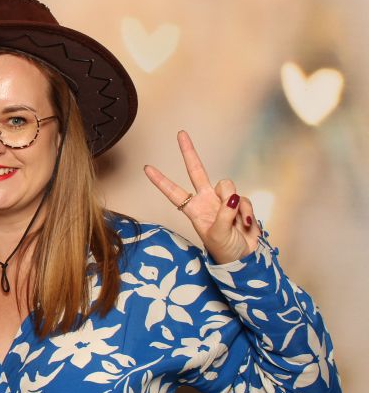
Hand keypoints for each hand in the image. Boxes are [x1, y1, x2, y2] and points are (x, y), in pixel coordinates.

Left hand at [143, 130, 260, 263]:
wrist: (244, 258)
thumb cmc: (224, 249)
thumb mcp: (217, 235)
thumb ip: (223, 215)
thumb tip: (233, 198)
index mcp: (193, 209)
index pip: (174, 192)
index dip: (160, 181)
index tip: (146, 168)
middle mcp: (206, 200)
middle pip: (196, 171)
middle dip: (189, 152)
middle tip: (181, 134)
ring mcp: (223, 200)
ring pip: (228, 187)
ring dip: (234, 206)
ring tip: (235, 224)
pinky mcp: (240, 203)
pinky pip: (244, 200)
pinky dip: (246, 213)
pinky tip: (245, 226)